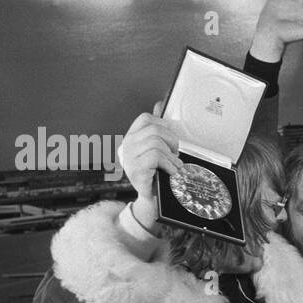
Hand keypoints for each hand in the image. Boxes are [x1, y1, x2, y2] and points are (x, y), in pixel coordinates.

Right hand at [116, 112, 183, 232]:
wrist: (152, 199)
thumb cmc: (156, 172)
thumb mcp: (157, 149)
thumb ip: (157, 129)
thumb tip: (159, 103)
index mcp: (131, 137)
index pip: (145, 119)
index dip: (163, 126)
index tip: (170, 141)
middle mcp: (127, 145)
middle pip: (154, 130)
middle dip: (171, 141)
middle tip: (175, 154)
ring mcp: (129, 157)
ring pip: (157, 143)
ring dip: (171, 155)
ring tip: (174, 165)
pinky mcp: (135, 169)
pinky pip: (156, 156)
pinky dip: (169, 164)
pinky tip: (171, 171)